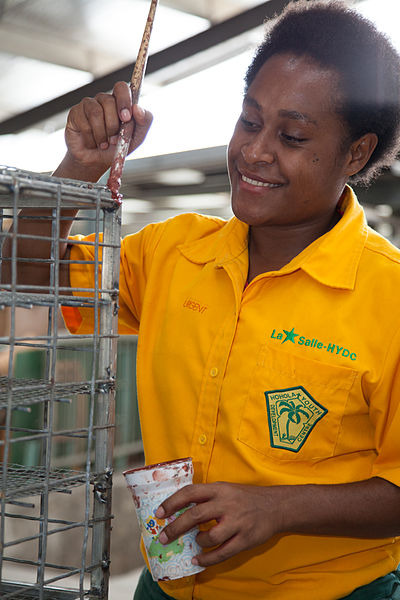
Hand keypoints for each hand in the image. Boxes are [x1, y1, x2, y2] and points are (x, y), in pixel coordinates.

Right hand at [63, 81, 152, 175]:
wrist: (97, 162)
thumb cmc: (117, 148)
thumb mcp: (137, 138)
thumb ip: (144, 122)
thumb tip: (138, 108)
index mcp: (119, 102)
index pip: (121, 87)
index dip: (124, 100)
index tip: (126, 118)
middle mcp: (103, 100)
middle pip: (108, 101)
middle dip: (113, 125)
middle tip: (114, 139)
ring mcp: (88, 105)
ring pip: (96, 112)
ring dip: (102, 134)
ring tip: (103, 144)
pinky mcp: (75, 113)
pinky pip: (84, 123)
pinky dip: (91, 138)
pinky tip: (92, 142)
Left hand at [155, 482, 282, 566]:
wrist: (276, 506)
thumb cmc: (245, 498)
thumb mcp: (225, 489)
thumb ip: (206, 497)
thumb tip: (179, 508)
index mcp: (219, 489)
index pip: (190, 493)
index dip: (172, 503)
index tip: (159, 513)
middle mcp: (226, 504)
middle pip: (195, 516)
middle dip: (175, 528)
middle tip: (163, 537)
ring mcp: (237, 522)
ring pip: (208, 536)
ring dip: (197, 542)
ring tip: (195, 543)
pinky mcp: (245, 539)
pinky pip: (222, 553)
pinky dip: (207, 559)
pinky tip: (198, 560)